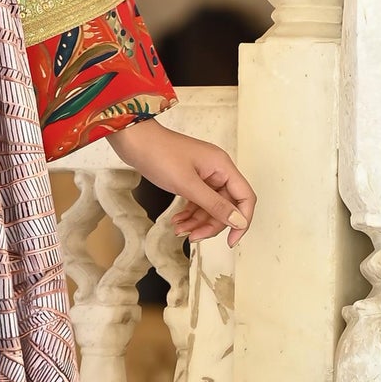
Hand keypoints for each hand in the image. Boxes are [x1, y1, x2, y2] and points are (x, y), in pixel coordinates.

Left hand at [108, 117, 255, 245]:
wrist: (135, 141)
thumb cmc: (159, 154)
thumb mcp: (187, 184)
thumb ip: (214, 204)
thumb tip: (238, 221)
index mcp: (223, 167)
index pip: (245, 198)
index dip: (242, 221)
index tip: (231, 240)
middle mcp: (217, 171)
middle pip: (226, 206)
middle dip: (211, 224)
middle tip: (193, 237)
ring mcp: (204, 175)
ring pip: (210, 206)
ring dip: (197, 222)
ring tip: (180, 230)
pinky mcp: (191, 178)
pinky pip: (197, 201)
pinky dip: (189, 213)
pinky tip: (177, 222)